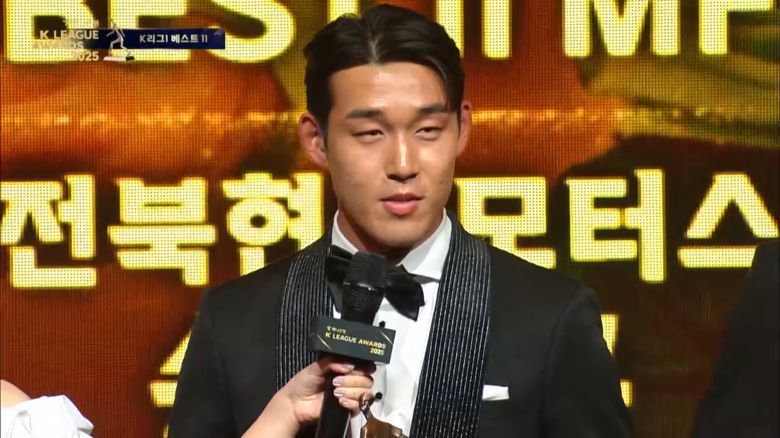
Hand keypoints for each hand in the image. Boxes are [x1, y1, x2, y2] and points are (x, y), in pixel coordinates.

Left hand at [242, 357, 373, 436]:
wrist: (296, 403)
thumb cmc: (304, 383)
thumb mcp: (317, 366)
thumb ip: (333, 361)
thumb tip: (350, 365)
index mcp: (345, 368)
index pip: (364, 365)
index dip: (363, 366)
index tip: (353, 367)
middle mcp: (351, 381)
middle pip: (367, 379)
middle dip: (353, 379)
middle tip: (336, 381)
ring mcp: (351, 395)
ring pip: (365, 392)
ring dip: (351, 391)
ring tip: (336, 392)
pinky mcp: (349, 409)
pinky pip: (360, 406)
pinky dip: (351, 402)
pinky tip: (340, 401)